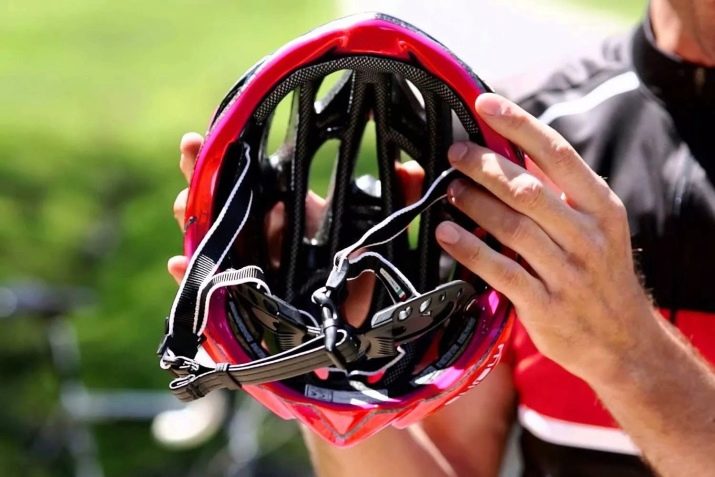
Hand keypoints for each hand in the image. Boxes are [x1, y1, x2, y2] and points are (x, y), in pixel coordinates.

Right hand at [168, 132, 424, 327]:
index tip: (202, 137)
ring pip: (211, 239)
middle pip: (221, 204)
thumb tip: (415, 169)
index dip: (224, 157)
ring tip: (184, 207)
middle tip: (190, 155)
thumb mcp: (382, 234)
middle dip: (201, 180)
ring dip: (193, 222)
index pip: (253, 178)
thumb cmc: (368, 277)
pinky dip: (191, 278)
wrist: (357, 332)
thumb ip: (402, 200)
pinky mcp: (246, 301)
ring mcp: (252, 267)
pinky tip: (177, 265)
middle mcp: (264, 236)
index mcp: (290, 213)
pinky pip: (212, 289)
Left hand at [435, 93, 654, 384]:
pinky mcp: (546, 305)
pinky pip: (501, 271)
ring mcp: (568, 273)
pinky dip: (470, 250)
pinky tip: (447, 234)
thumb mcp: (597, 227)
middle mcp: (588, 236)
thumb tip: (511, 153)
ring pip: (513, 228)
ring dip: (475, 204)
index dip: (519, 126)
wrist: (622, 341)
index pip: (558, 155)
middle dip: (486, 166)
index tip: (486, 106)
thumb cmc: (599, 274)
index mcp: (601, 208)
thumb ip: (560, 193)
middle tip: (455, 153)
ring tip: (449, 189)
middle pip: (529, 190)